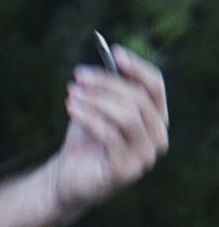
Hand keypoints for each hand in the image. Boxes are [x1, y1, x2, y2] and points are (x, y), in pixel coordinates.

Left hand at [49, 45, 168, 220]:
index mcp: (154, 117)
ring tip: (71, 93)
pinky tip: (71, 108)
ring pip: (128, 116)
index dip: (137, 67)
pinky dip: (89, 117)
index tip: (114, 52)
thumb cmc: (86, 135)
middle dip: (105, 83)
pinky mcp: (126, 171)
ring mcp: (144, 156)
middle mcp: (157, 136)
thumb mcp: (95, 106)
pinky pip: (111, 136)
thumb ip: (105, 87)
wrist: (69, 173)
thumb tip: (109, 56)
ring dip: (96, 100)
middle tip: (78, 76)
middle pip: (138, 98)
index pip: (155, 86)